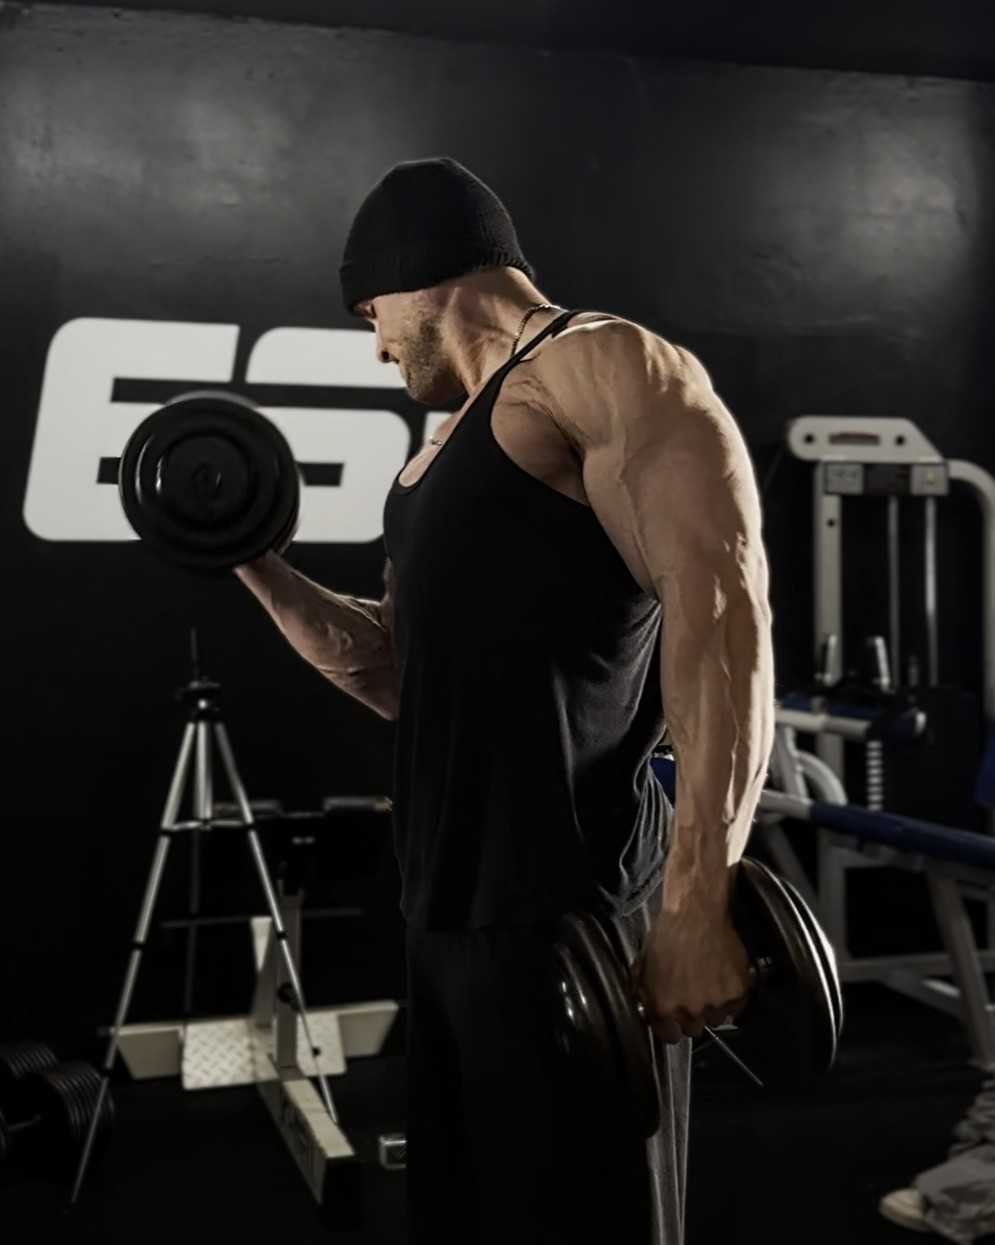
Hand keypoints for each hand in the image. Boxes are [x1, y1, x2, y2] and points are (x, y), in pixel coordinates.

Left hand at [629, 909, 752, 1043]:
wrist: (696, 912)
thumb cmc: (666, 934)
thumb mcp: (643, 965)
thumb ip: (644, 994)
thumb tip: (645, 1009)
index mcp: (664, 1007)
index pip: (670, 1037)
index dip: (672, 1026)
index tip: (675, 1018)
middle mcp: (691, 1011)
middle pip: (695, 1029)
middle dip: (692, 1015)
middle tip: (694, 993)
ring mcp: (716, 1004)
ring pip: (717, 1019)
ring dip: (713, 1006)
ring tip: (710, 982)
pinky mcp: (738, 992)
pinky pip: (736, 1006)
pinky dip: (732, 995)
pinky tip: (724, 977)